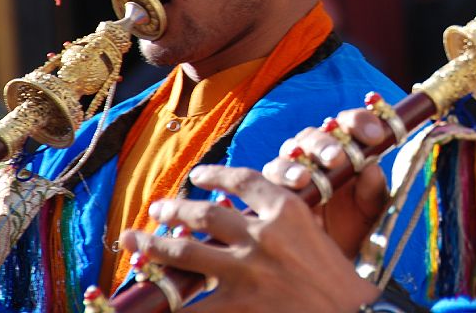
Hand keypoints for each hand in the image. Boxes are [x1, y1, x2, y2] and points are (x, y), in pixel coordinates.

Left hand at [120, 166, 379, 312]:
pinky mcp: (239, 307)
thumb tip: (253, 215)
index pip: (244, 181)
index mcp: (289, 211)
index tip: (197, 175)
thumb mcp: (320, 236)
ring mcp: (248, 272)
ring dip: (155, 245)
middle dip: (175, 209)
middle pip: (206, 214)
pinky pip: (193, 306)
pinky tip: (152, 303)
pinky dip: (171, 303)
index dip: (215, 175)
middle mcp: (264, 236)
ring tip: (135, 241)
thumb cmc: (339, 282)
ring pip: (187, 252)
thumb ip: (288, 222)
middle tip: (157, 208)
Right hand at [262, 107, 390, 258]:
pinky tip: (293, 187)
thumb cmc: (356, 224)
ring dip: (299, 162)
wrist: (332, 257)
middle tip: (337, 157)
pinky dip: (281, 178)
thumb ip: (373, 187)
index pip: (350, 123)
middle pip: (316, 135)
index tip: (375, 135)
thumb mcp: (372, 208)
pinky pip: (271, 175)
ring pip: (291, 151)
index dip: (361, 122)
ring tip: (307, 177)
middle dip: (327, 144)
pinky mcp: (274, 186)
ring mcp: (293, 166)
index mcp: (345, 146)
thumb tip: (371, 169)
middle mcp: (316, 151)